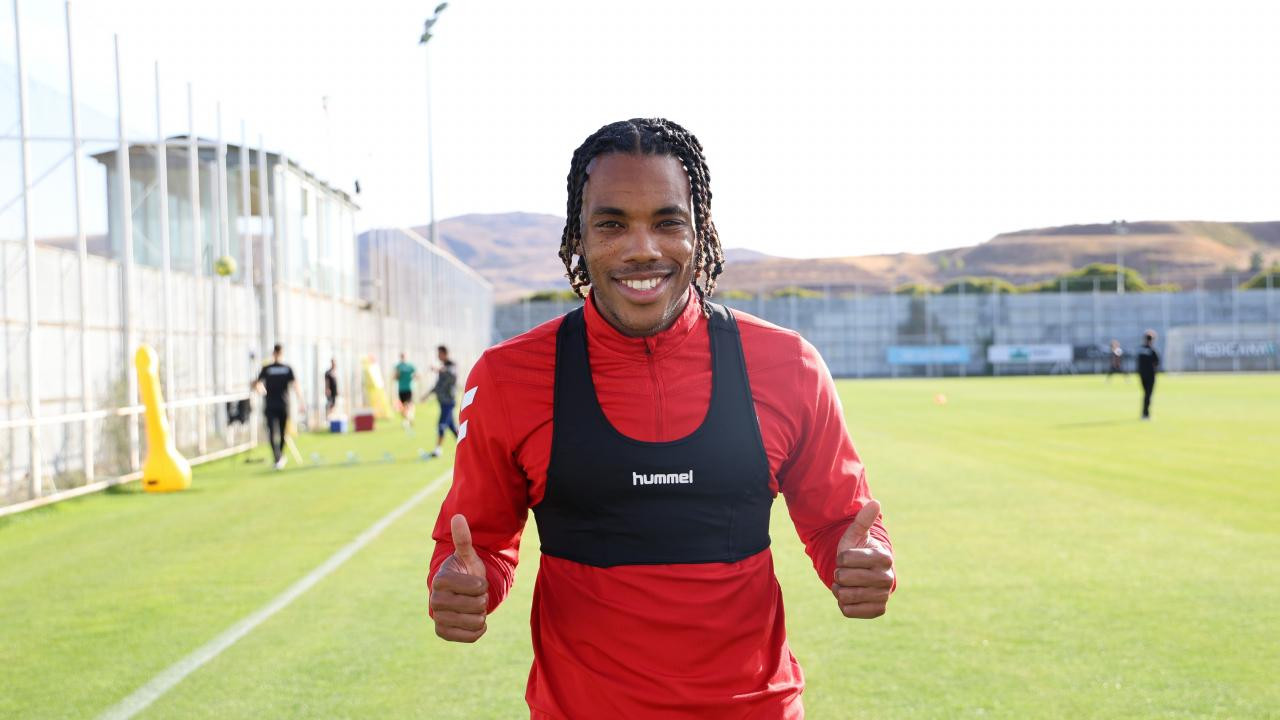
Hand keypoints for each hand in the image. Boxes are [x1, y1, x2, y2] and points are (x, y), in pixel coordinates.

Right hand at [430, 514, 489, 641]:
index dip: (482, 584)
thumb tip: (458, 517)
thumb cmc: (465, 572)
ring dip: (481, 614)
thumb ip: (464, 539)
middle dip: (482, 599)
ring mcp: (437, 617)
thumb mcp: (468, 556)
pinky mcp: (442, 633)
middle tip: (474, 595)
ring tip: (472, 606)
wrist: (458, 594)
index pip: (477, 586)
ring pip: (476, 621)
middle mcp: (435, 600)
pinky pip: (471, 636)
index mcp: (441, 579)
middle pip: (477, 605)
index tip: (475, 582)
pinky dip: (478, 629)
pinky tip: (473, 620)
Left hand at [830, 499, 893, 618]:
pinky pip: (848, 611)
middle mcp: (887, 578)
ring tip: (847, 584)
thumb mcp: (857, 535)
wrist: (865, 575)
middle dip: (838, 574)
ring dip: (839, 589)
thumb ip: (863, 520)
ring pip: (845, 595)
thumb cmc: (858, 552)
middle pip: (844, 578)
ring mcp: (884, 596)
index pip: (845, 559)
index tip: (848, 558)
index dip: (841, 558)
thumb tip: (875, 503)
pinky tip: (851, 596)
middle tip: (846, 572)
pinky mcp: (878, 611)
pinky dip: (843, 604)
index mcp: (884, 557)